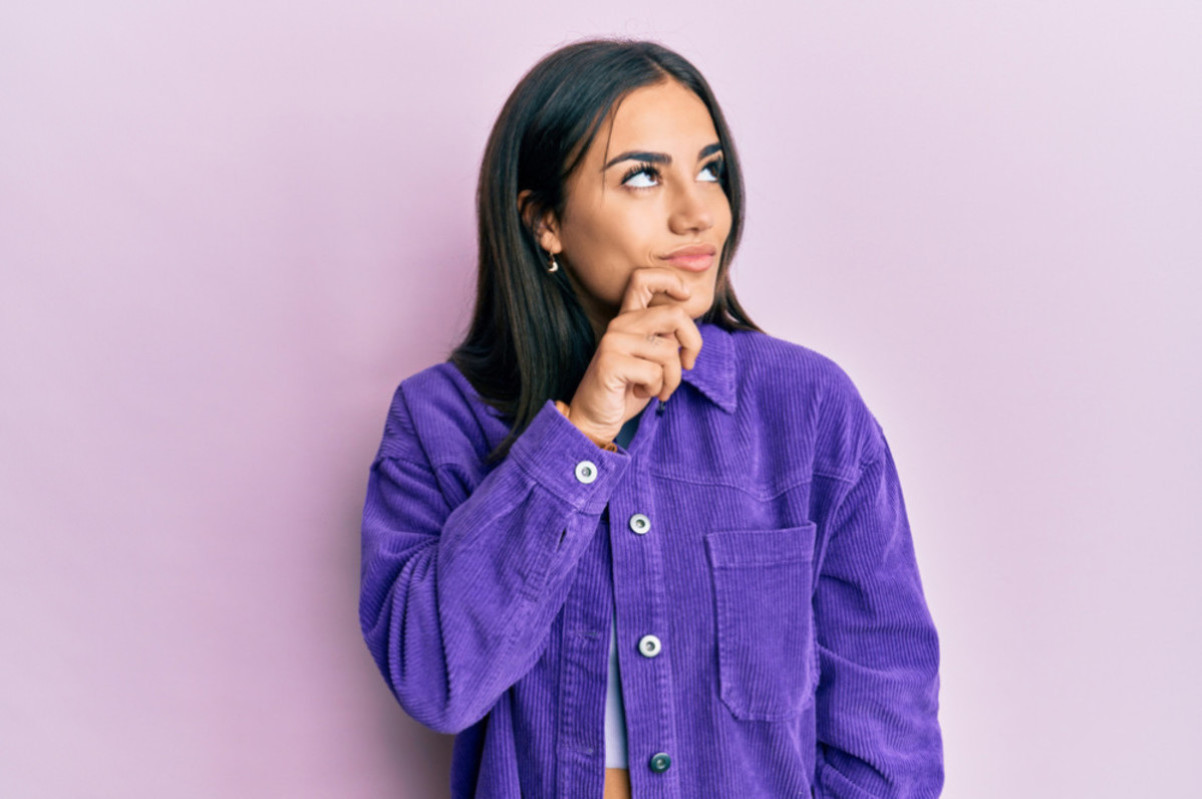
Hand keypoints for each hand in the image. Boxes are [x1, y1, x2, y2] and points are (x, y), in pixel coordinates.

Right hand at [565, 267, 703, 442]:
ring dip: (672, 379)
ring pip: (669, 351)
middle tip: (687, 364)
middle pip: (675, 314)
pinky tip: (642, 393)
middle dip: (693, 343)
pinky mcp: (611, 362)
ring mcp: (613, 341)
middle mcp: (620, 324)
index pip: (644, 279)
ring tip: (658, 389)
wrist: (595, 419)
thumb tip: (687, 334)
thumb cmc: (627, 390)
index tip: (685, 298)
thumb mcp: (652, 359)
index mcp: (629, 318)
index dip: (671, 280)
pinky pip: (654, 371)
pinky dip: (657, 389)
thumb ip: (666, 339)